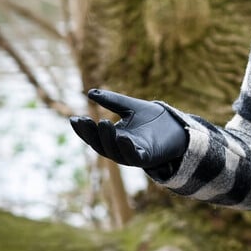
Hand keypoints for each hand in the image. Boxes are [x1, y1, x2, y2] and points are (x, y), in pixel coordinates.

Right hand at [70, 89, 187, 171]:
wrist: (177, 127)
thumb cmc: (153, 119)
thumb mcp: (130, 107)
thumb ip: (112, 101)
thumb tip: (91, 92)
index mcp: (113, 137)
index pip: (94, 135)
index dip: (83, 129)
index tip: (73, 118)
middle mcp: (120, 148)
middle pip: (100, 144)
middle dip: (91, 133)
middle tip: (85, 120)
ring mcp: (132, 154)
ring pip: (114, 151)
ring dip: (107, 138)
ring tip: (103, 123)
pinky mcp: (147, 158)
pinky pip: (134, 156)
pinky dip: (127, 148)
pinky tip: (122, 137)